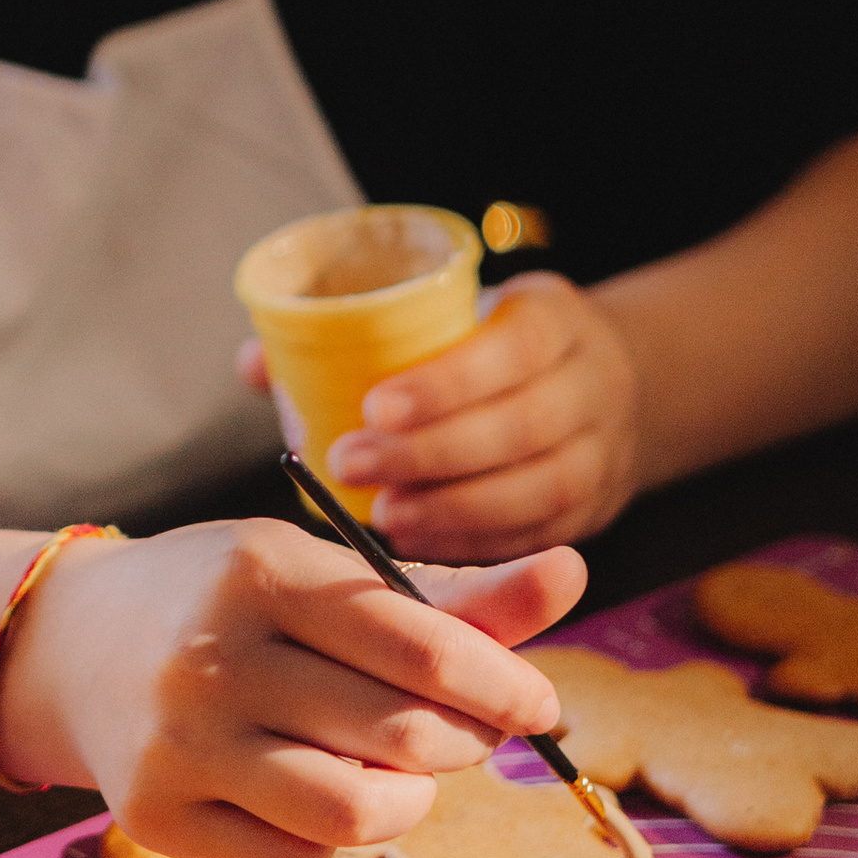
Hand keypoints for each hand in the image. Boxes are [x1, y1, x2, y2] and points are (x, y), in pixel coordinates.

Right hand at [0, 517, 583, 857]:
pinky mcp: (152, 815)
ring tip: (400, 777)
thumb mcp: (326, 575)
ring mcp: (176, 742)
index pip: (421, 645)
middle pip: (400, 735)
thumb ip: (453, 592)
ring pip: (354, 815)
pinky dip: (331, 849)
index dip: (502, 685)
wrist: (75, 644)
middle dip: (461, 743)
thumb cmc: (235, 604)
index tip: (536, 706)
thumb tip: (573, 573)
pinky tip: (317, 802)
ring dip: (408, 805)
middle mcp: (212, 655)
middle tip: (459, 735)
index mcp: (263, 570)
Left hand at [327, 275, 641, 557]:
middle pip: (522, 426)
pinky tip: (418, 544)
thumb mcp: (453, 314)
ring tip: (382, 515)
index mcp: (554, 319)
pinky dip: (477, 543)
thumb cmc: (494, 346)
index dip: (446, 384)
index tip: (373, 408)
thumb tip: (254, 364)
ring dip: (454, 509)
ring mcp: (603, 452)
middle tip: (349, 465)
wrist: (599, 383)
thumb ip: (357, 336)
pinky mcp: (596, 509)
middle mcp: (593, 384)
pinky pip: (541, 534)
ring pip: (540, 488)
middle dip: (431, 454)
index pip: (513, 349)